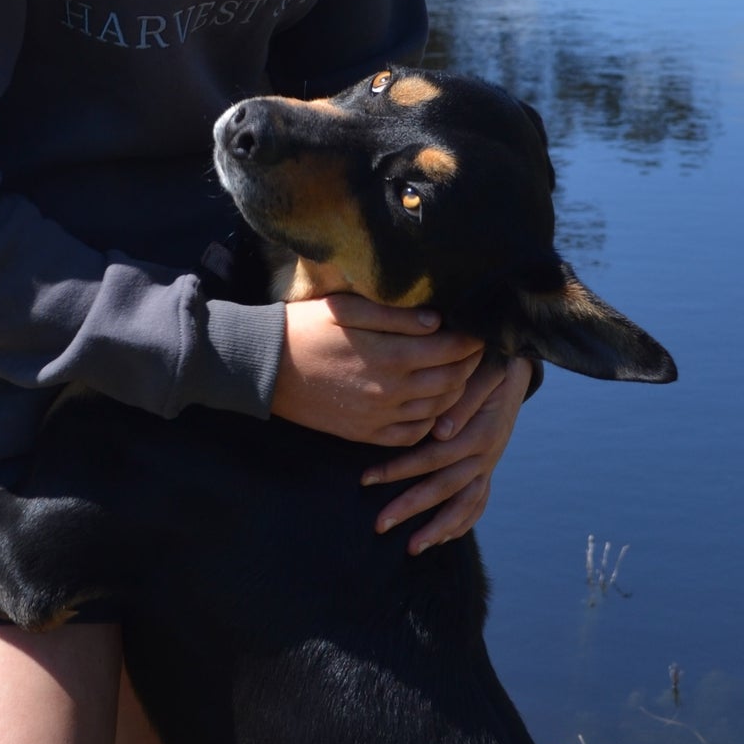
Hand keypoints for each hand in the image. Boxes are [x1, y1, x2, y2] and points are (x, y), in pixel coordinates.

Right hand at [273, 293, 483, 448]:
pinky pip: (411, 434)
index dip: (471, 340)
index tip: (479, 330)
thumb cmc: (305, 328)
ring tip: (458, 376)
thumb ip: (396, 316)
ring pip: (437, 410)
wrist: (265, 368)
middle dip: (469, 365)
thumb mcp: (348, 308)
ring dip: (455, 393)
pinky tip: (431, 407)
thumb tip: (438, 321)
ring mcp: (379, 416)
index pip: (450, 350)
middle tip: (474, 352)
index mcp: (391, 354)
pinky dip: (430, 422)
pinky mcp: (365, 433)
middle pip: (451, 381)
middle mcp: (391, 390)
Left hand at [360, 353, 534, 553]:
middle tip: (379, 525)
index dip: (402, 468)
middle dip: (411, 506)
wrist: (513, 364)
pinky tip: (441, 539)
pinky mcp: (488, 467)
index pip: (436, 456)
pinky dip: (462, 522)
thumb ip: (463, 397)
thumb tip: (440, 431)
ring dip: (439, 527)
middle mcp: (487, 452)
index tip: (366, 478)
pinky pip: (479, 502)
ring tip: (411, 548)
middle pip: (446, 486)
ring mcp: (489, 463)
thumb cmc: (489, 361)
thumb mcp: (482, 369)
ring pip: (465, 502)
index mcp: (481, 429)